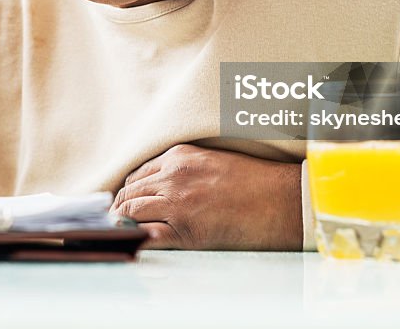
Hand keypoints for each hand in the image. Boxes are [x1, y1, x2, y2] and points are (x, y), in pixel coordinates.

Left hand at [111, 144, 302, 250]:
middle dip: (120, 208)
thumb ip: (183, 169)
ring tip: (123, 233)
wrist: (282, 200)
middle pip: (130, 193)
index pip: (137, 174)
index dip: (129, 191)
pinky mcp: (185, 229)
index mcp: (179, 156)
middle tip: (117, 221)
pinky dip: (136, 239)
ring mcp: (177, 202)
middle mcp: (173, 175)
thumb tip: (160, 186)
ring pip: (131, 212)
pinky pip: (147, 235)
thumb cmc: (255, 181)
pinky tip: (134, 243)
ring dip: (123, 223)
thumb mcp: (212, 161)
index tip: (126, 202)